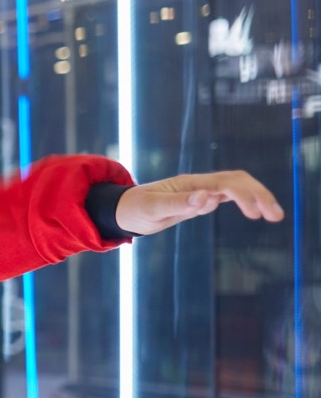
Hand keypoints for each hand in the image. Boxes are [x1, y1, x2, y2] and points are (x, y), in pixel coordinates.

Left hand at [116, 170, 283, 235]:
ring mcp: (199, 191)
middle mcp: (198, 184)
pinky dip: (244, 201)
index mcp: (190, 184)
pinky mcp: (197, 200)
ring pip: (235, 188)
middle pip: (238, 181)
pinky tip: (255, 211)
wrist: (122, 210)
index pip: (227, 184)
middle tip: (276, 215)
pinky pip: (226, 196)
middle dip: (259, 195)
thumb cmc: (134, 209)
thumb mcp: (153, 210)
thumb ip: (179, 204)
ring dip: (256, 197)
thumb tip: (208, 197)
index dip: (245, 196)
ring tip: (273, 215)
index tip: (255, 215)